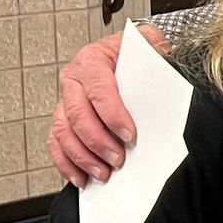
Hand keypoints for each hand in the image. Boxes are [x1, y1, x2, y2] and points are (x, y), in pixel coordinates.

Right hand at [47, 19, 166, 186]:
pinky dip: (66, 163)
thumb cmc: (134, 55)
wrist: (124, 54)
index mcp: (93, 60)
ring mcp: (65, 100)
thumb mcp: (149, 45)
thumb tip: (165, 69)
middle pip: (77, 114)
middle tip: (117, 160)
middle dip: (98, 141)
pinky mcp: (63, 118)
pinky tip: (81, 177)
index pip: (98, 89)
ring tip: (103, 173)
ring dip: (82, 157)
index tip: (129, 135)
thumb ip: (155, 55)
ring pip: (62, 132)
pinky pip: (56, 143)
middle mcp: (74, 79)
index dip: (113, 114)